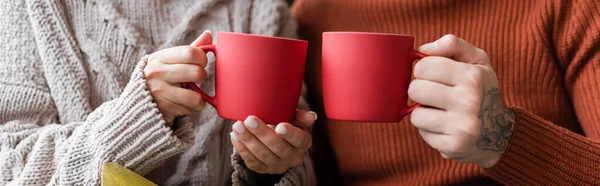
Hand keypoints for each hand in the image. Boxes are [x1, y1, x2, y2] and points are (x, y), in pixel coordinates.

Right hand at [144, 30, 212, 125]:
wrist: (140, 105)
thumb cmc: (162, 79)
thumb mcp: (171, 62)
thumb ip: (190, 50)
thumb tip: (208, 34)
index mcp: (159, 57)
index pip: (190, 52)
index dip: (202, 58)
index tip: (201, 62)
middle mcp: (157, 72)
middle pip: (196, 72)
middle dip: (202, 77)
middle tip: (196, 79)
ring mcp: (160, 91)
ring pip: (196, 94)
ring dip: (199, 96)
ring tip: (190, 94)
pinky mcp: (165, 107)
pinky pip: (192, 106)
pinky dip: (194, 107)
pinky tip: (184, 104)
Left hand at [230, 110, 316, 173]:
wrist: (277, 142)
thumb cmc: (286, 125)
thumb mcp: (295, 119)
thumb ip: (301, 116)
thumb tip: (311, 116)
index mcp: (303, 143)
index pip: (299, 140)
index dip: (290, 134)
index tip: (280, 126)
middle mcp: (292, 157)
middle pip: (277, 147)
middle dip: (262, 133)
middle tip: (250, 119)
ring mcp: (276, 165)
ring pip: (262, 154)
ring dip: (248, 139)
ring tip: (237, 125)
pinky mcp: (262, 169)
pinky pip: (251, 160)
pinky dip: (241, 147)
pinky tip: (235, 136)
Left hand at [408, 34, 515, 167]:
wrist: (500, 134)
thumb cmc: (481, 90)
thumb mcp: (477, 61)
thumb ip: (452, 45)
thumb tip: (422, 49)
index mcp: (473, 76)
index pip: (424, 66)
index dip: (423, 70)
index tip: (432, 75)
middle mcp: (469, 101)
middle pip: (415, 89)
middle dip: (420, 91)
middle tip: (434, 94)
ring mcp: (461, 126)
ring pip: (415, 114)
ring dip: (423, 112)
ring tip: (439, 111)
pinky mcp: (453, 146)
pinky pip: (422, 133)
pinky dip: (429, 129)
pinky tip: (444, 126)